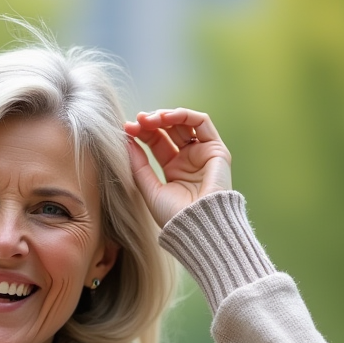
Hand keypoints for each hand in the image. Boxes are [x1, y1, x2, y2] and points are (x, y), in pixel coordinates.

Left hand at [123, 108, 232, 227]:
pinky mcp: (216, 150)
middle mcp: (189, 159)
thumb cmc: (173, 216)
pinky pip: (202, 122)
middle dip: (151, 123)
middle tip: (136, 122)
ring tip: (149, 119)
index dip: (142, 133)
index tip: (126, 130)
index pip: (156, 142)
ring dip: (165, 116)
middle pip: (168, 130)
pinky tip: (166, 117)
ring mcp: (203, 153)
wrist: (198, 227)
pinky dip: (184, 115)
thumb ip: (139, 165)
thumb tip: (126, 141)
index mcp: (174, 170)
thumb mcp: (149, 189)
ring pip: (184, 123)